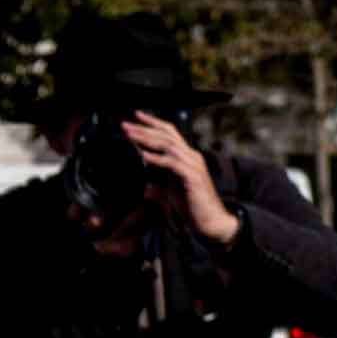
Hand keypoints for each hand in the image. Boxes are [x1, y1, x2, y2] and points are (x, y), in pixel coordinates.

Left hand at [126, 116, 237, 247]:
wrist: (210, 221)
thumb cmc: (192, 207)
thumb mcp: (171, 194)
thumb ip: (160, 186)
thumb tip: (147, 187)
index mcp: (186, 157)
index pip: (170, 133)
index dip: (153, 123)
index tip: (135, 116)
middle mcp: (191, 156)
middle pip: (167, 135)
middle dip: (145, 128)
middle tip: (126, 124)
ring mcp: (193, 165)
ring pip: (168, 145)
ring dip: (146, 139)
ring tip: (130, 135)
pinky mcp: (192, 176)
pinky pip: (172, 163)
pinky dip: (156, 158)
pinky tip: (143, 155)